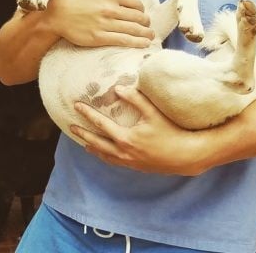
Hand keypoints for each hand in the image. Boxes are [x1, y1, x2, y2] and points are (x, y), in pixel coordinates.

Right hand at [46, 0, 154, 47]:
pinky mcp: (99, 37)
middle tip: (147, 25)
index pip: (136, 4)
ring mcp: (105, 24)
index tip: (141, 14)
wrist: (58, 13)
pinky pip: (123, 40)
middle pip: (137, 17)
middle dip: (146, 22)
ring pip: (133, 29)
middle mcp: (110, 9)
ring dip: (146, 33)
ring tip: (151, 36)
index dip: (142, 10)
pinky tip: (144, 44)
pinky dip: (137, 43)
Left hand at [70, 86, 207, 175]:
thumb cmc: (171, 131)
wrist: (185, 156)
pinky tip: (105, 154)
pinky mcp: (136, 166)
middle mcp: (123, 152)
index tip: (77, 106)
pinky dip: (105, 156)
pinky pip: (114, 161)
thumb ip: (136, 99)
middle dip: (83, 133)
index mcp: (125, 138)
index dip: (87, 114)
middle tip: (71, 127)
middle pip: (97, 142)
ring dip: (92, 147)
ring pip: (104, 155)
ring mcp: (129, 161)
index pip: (101, 124)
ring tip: (84, 142)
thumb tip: (118, 89)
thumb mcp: (153, 112)